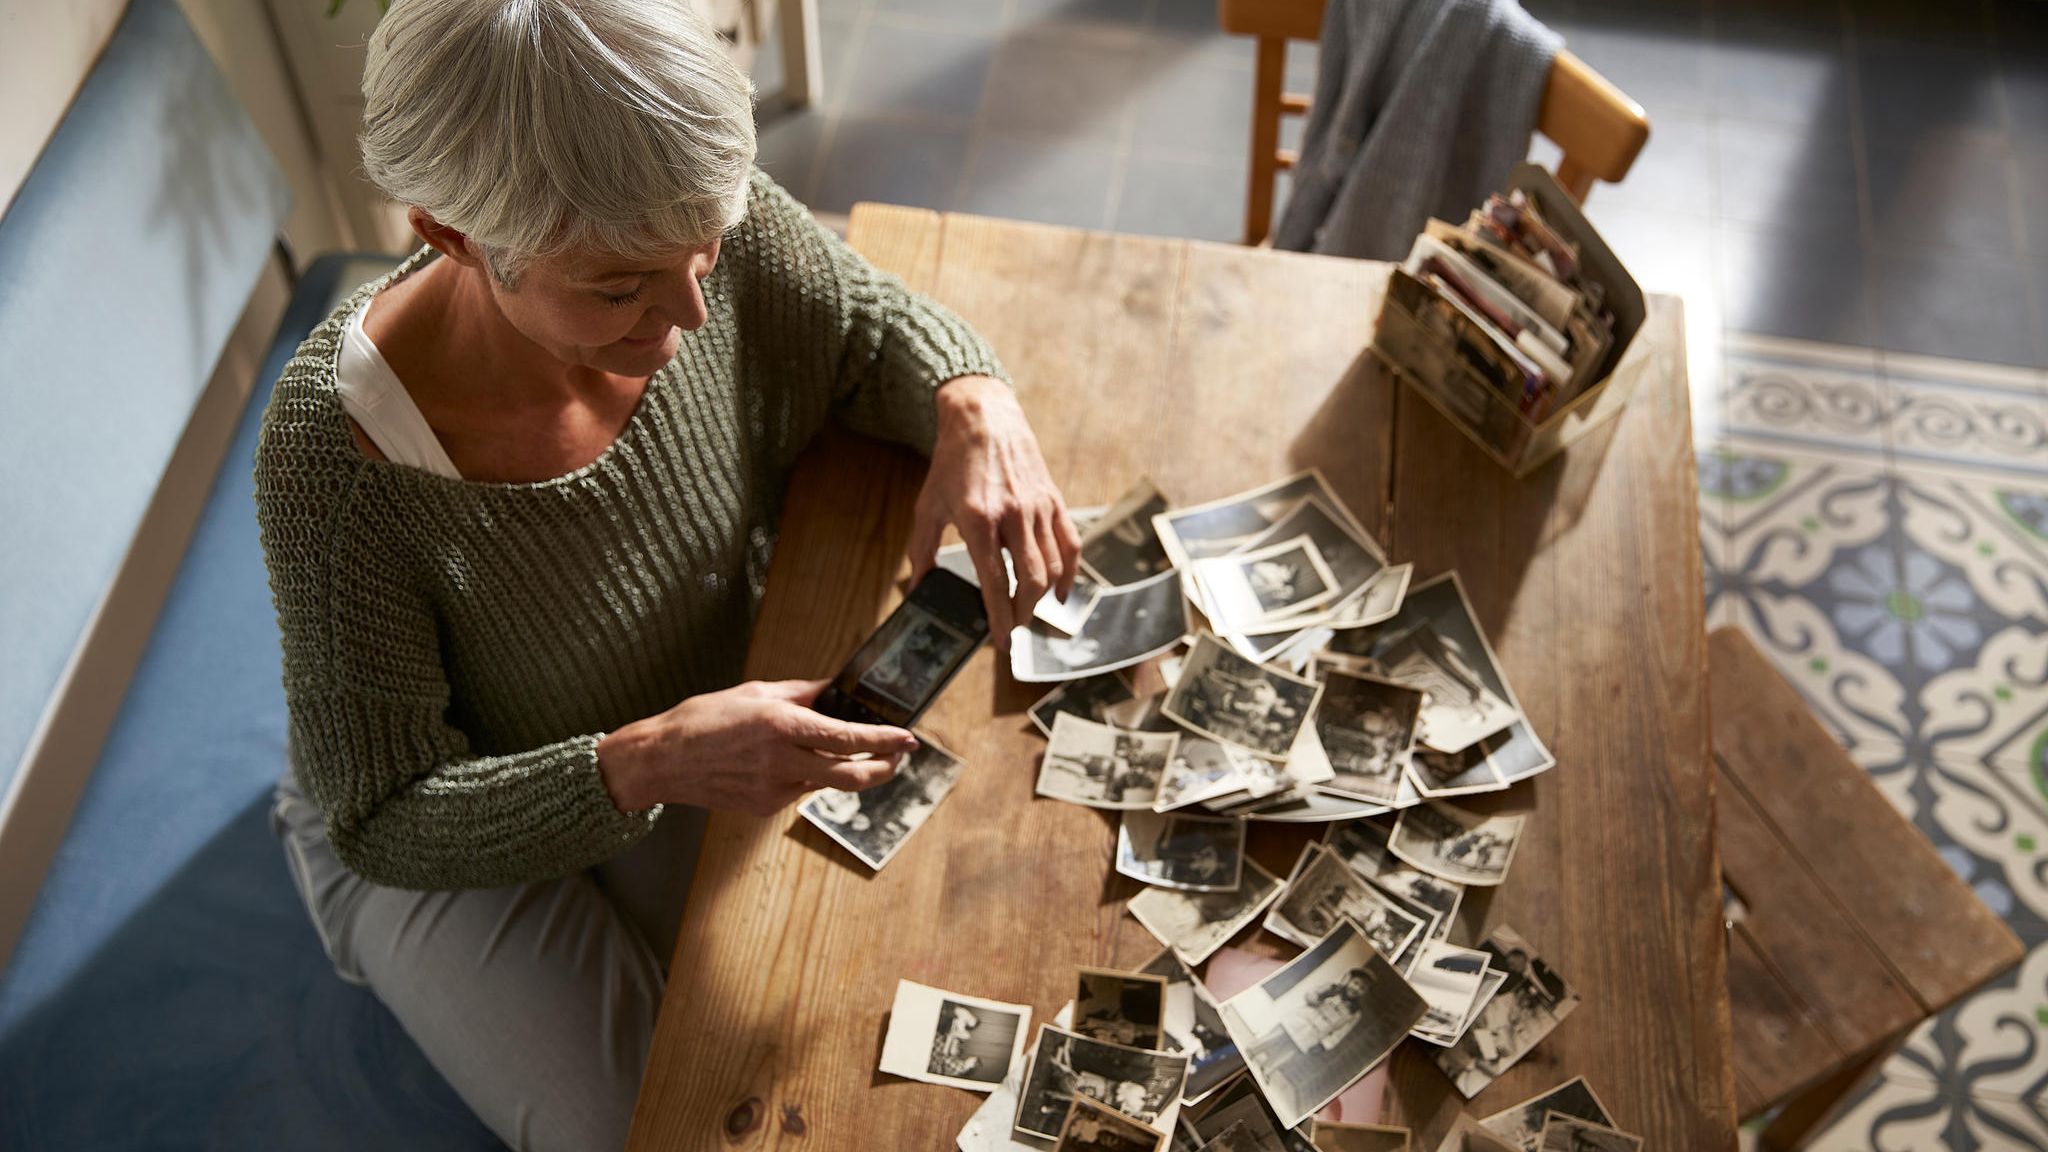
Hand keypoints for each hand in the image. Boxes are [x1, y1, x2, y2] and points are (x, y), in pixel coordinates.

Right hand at [596, 679, 916, 814]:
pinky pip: (799, 791)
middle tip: (897, 758)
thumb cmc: (703, 719)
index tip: (908, 738)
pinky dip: (807, 776)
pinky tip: (792, 762)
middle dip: (883, 769)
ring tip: (849, 753)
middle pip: (851, 777)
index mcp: (781, 726)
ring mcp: (773, 790)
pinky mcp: (763, 808)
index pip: (848, 738)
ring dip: (844, 770)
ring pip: (826, 784)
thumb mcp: (755, 692)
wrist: (661, 760)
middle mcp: (781, 761)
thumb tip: (834, 690)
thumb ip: (801, 693)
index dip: (884, 740)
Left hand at [907, 375, 1078, 650]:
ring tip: (1027, 611)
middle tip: (1013, 627)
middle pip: (1030, 581)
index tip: (1000, 641)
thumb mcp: (927, 506)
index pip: (995, 581)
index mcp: (978, 519)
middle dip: (1023, 613)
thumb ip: (921, 551)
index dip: (1000, 617)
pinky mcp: (1054, 501)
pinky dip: (1069, 574)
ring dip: (1042, 598)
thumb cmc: (952, 464)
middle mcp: (1013, 515)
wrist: (984, 418)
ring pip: (1052, 567)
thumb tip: (918, 589)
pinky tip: (1059, 592)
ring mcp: (1038, 507)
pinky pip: (1070, 545)